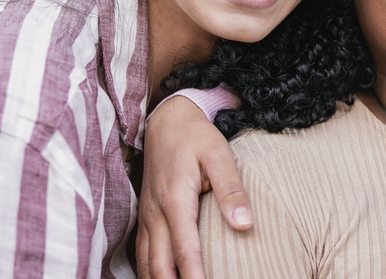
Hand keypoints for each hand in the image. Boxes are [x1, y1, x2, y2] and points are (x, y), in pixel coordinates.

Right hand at [136, 96, 251, 278]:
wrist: (167, 121)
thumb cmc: (196, 137)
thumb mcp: (219, 155)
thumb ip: (231, 190)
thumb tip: (245, 224)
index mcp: (175, 200)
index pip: (184, 249)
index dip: (194, 275)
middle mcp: (155, 213)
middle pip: (159, 263)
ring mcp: (146, 215)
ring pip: (145, 262)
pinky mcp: (145, 216)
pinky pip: (141, 252)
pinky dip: (149, 271)